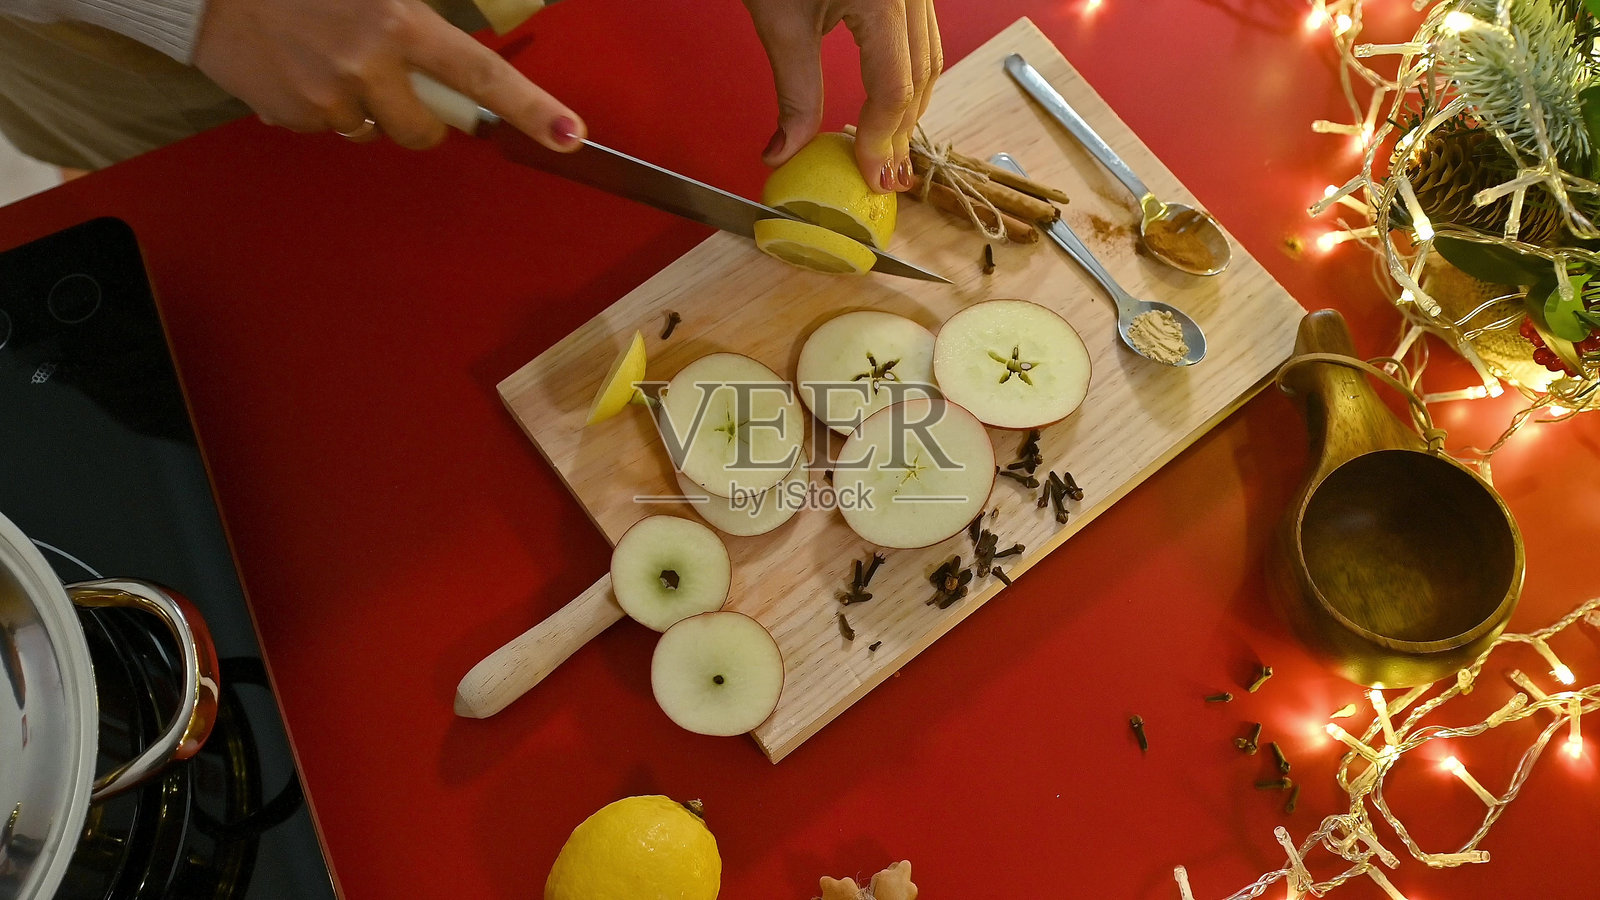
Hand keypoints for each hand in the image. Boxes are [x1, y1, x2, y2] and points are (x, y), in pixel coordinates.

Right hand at [193, 0, 584, 150]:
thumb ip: (418, 21)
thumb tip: (453, 62)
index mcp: (400, 22)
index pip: (482, 76)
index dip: (531, 109)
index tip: (571, 136)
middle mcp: (369, 65)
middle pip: (425, 131)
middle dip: (418, 116)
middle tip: (388, 74)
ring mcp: (327, 97)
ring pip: (373, 130)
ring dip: (363, 106)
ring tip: (326, 55)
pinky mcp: (291, 115)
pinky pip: (327, 128)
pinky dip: (318, 106)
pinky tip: (295, 64)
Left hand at [743, 0, 942, 191]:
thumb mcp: (779, 19)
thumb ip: (792, 90)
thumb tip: (785, 151)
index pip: (894, 87)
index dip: (882, 138)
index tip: (869, 176)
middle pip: (921, 76)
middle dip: (900, 131)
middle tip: (883, 176)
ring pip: (929, 57)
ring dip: (909, 107)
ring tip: (887, 149)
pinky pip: (920, 36)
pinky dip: (907, 75)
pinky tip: (890, 103)